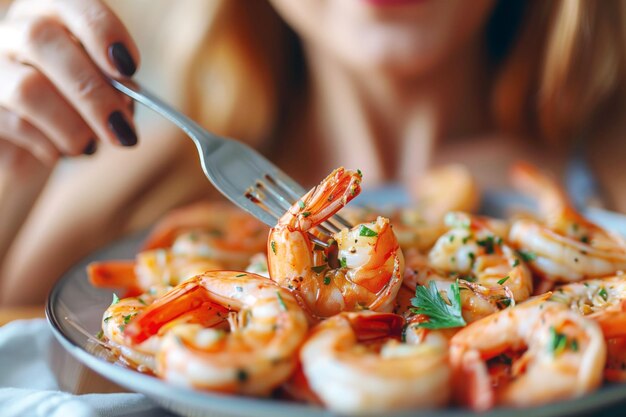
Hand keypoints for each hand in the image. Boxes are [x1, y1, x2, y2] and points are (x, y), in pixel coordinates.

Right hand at [0, 0, 139, 165]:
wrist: (29, 152)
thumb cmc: (75, 114)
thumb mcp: (101, 96)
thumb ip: (113, 87)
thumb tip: (124, 93)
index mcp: (48, 15)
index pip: (69, 1)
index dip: (101, 30)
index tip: (128, 68)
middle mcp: (10, 32)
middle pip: (40, 38)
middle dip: (91, 90)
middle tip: (122, 128)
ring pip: (26, 88)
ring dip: (71, 125)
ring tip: (89, 147)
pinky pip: (14, 123)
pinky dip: (48, 144)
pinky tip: (58, 152)